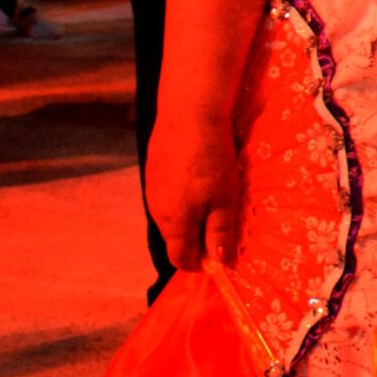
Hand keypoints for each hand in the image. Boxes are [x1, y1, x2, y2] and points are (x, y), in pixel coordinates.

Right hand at [146, 114, 240, 272]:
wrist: (188, 113)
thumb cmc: (211, 159)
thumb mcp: (225, 199)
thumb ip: (220, 233)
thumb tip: (220, 263)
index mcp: (174, 223)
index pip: (181, 259)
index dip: (201, 263)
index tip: (220, 254)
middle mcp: (157, 211)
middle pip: (175, 238)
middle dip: (197, 239)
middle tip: (223, 221)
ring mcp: (152, 190)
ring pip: (171, 216)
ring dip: (190, 216)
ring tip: (213, 195)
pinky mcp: (153, 170)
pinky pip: (167, 195)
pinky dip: (182, 196)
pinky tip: (198, 176)